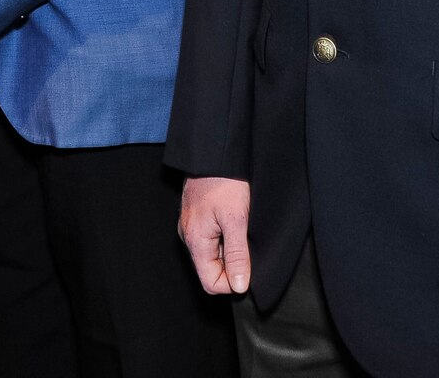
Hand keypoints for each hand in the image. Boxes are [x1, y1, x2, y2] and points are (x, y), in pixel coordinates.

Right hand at [179, 176, 251, 293]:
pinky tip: (236, 222)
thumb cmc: (223, 181)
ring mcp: (191, 226)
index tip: (250, 269)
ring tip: (243, 231)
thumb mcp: (236, 219)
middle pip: (210, 270)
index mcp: (195, 241)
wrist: (213, 152)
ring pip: (212, 254)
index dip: (232, 283)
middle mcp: (188, 236)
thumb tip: (239, 286)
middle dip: (233, 266)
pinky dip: (226, 238)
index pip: (210, 282)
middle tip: (249, 246)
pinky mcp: (197, 216)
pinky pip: (211, 239)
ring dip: (230, 251)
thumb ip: (237, 255)